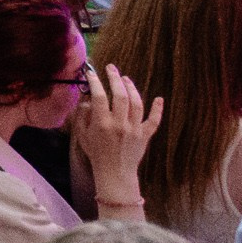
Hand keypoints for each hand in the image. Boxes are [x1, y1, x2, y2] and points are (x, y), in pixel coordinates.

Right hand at [71, 62, 162, 204]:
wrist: (115, 174)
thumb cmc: (96, 154)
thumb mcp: (83, 135)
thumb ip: (83, 116)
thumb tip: (87, 100)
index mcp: (102, 124)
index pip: (99, 96)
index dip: (95, 82)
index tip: (91, 72)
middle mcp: (120, 124)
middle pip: (120, 96)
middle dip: (115, 78)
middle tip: (111, 68)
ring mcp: (135, 129)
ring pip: (137, 103)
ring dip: (132, 88)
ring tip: (126, 79)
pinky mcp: (145, 136)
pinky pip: (154, 121)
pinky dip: (157, 109)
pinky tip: (159, 98)